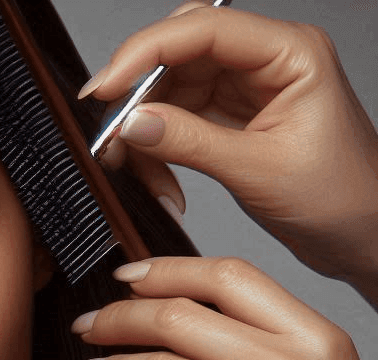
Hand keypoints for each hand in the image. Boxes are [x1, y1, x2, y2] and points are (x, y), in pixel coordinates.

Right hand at [80, 2, 377, 283]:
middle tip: (109, 134)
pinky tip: (162, 183)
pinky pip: (176, 124)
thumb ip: (190, 142)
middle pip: (179, 54)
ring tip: (136, 173)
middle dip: (137, 94)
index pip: (204, 29)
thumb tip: (132, 123)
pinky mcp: (230, 120)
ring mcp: (245, 90)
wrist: (361, 234)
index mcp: (288, 53)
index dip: (145, 53)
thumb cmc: (338, 195)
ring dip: (144, 132)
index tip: (105, 89)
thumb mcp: (257, 169)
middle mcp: (264, 62)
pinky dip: (158, 153)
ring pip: (170, 93)